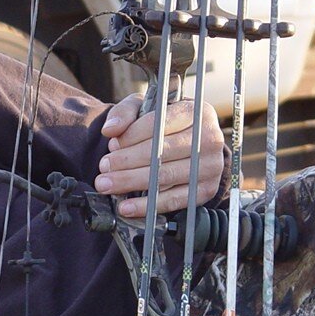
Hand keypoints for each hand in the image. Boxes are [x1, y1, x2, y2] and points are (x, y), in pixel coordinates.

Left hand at [95, 93, 224, 217]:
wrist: (188, 146)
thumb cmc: (162, 125)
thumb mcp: (144, 109)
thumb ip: (125, 113)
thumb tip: (110, 129)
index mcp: (196, 113)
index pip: (160, 123)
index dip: (132, 135)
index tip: (112, 145)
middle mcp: (210, 138)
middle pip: (162, 152)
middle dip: (127, 161)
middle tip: (103, 168)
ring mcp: (211, 166)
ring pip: (165, 176)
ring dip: (131, 182)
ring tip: (107, 184)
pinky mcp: (206, 190)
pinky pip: (174, 200)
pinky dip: (147, 205)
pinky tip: (126, 207)